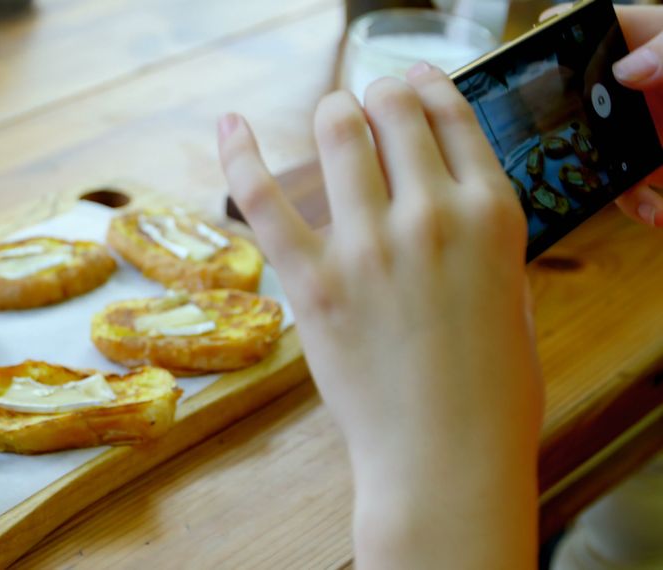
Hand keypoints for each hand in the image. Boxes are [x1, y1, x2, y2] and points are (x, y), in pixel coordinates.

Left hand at [218, 64, 541, 567]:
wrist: (446, 457)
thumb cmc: (489, 390)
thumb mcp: (512, 294)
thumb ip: (480, 239)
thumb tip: (447, 201)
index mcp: (493, 215)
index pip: (452, 116)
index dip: (424, 89)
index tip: (407, 83)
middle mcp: (433, 215)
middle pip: (393, 113)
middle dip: (377, 98)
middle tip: (366, 105)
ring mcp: (369, 246)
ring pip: (339, 134)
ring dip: (332, 112)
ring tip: (330, 113)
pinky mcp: (313, 282)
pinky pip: (265, 199)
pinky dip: (242, 153)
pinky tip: (230, 124)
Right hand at [541, 4, 662, 226]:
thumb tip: (625, 69)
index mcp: (658, 44)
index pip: (604, 25)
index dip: (568, 31)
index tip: (542, 46)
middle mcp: (650, 87)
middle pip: (589, 99)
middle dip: (574, 124)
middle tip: (566, 143)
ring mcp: (656, 130)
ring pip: (604, 151)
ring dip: (608, 177)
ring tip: (633, 195)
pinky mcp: (662, 167)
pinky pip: (635, 188)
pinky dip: (640, 205)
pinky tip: (657, 213)